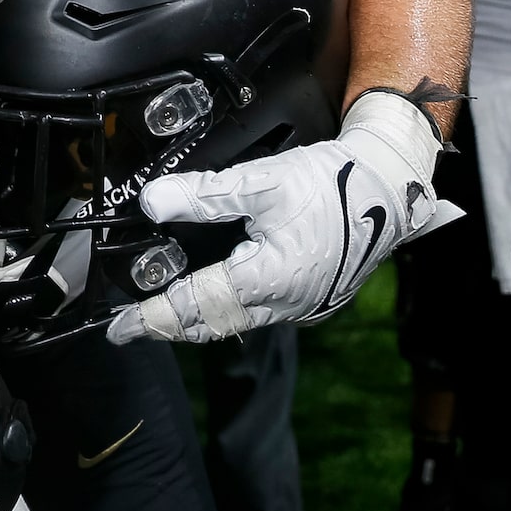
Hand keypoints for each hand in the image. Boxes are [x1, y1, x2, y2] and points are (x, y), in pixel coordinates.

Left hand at [106, 92, 458, 343]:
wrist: (391, 186)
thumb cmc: (333, 182)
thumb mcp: (261, 181)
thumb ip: (203, 195)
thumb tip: (154, 203)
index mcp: (266, 279)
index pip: (193, 307)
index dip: (151, 318)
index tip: (119, 329)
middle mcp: (284, 304)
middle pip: (213, 325)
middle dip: (170, 325)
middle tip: (134, 325)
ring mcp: (303, 307)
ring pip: (237, 323)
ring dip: (201, 320)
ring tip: (166, 314)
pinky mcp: (316, 302)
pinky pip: (262, 316)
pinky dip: (232, 311)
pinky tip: (218, 298)